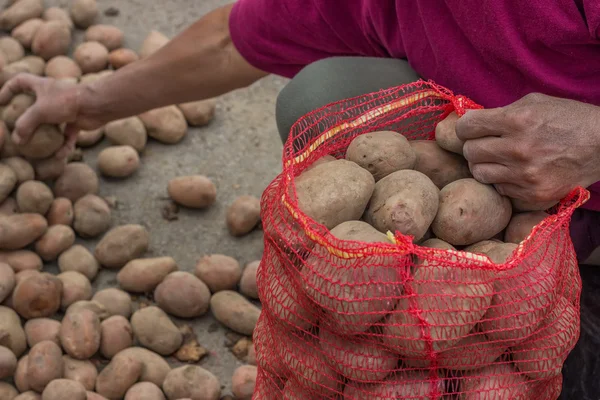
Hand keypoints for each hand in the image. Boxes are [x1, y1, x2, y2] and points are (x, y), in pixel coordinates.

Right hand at [0, 73, 102, 157]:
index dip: (7, 90)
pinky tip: (59, 155)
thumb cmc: (66, 102)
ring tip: (37, 148)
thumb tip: (18, 140)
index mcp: (41, 86)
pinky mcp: (76, 121)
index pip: (19, 82)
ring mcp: (64, 109)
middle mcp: (52, 96)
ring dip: (45, 136)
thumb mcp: (39, 112)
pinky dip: (64, 145)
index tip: (1, 102)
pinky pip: (67, 135)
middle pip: (34, 105)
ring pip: (51, 123)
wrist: (96, 105)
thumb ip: (25, 125)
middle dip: (26, 118)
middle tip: (18, 130)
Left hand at [455, 93, 599, 202]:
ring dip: (485, 166)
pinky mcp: (533, 195)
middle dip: (473, 146)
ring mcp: (525, 175)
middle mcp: (518, 149)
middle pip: (469, 152)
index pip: (466, 126)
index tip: (471, 129)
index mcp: (517, 120)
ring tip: (499, 159)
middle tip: (486, 144)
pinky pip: (500, 189)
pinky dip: (503, 181)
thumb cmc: (568, 118)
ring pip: (479, 174)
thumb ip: (501, 112)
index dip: (465, 127)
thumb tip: (470, 121)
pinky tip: (517, 172)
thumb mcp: (535, 102)